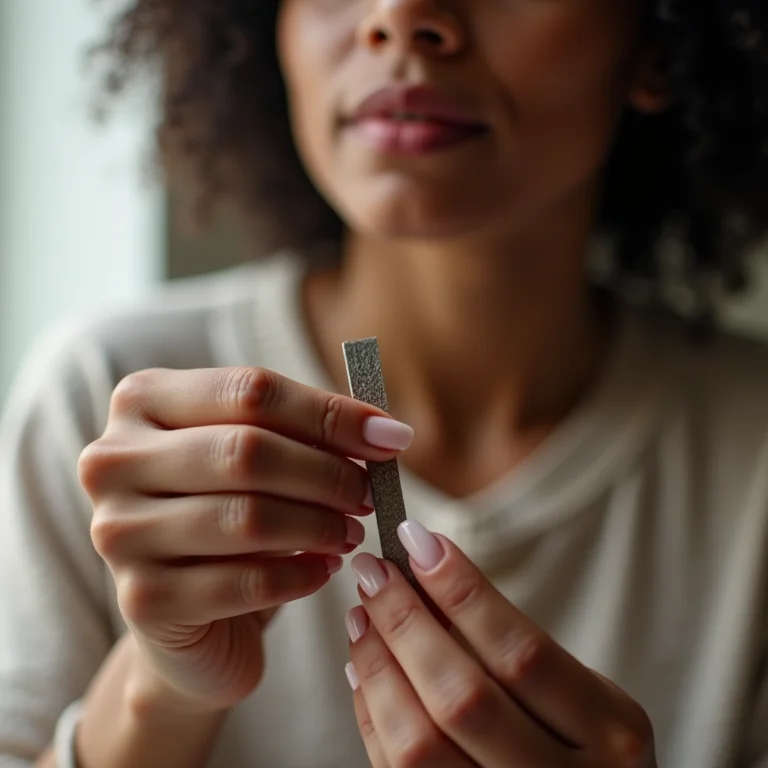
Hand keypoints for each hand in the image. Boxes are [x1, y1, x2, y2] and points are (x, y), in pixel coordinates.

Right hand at [79, 366, 413, 712]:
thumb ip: (306, 432)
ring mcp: (118, 531)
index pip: (249, 390)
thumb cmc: (229, 512)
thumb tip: (388, 431)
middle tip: (370, 494)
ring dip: (320, 524)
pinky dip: (301, 575)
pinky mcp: (142, 600)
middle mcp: (114, 459)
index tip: (391, 438)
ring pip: (247, 517)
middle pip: (246, 450)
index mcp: (143, 401)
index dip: (329, 413)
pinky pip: (245, 582)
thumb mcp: (256, 455)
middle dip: (327, 473)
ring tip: (351, 531)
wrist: (189, 610)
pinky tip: (325, 568)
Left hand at [345, 522, 656, 766]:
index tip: (419, 542)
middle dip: (406, 623)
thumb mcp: (585, 698)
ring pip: (419, 744)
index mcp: (609, 734)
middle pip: (462, 697)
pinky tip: (364, 671)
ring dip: (378, 668)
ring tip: (361, 617)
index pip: (522, 652)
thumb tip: (427, 580)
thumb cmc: (586, 751)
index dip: (463, 592)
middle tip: (374, 573)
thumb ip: (517, 652)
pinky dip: (371, 715)